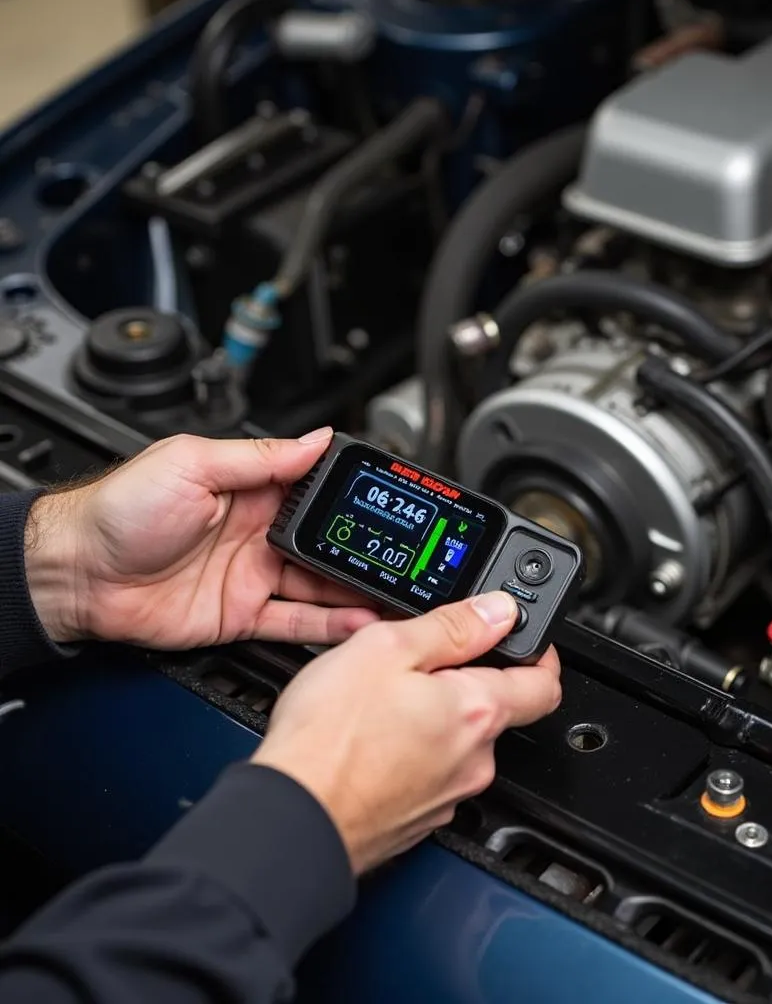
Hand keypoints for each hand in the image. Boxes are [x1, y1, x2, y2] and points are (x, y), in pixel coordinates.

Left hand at [24, 428, 378, 648]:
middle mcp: (259, 532)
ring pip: (320, 585)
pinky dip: (329, 625)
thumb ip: (260, 456)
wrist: (76, 575)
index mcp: (251, 489)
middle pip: (327, 543)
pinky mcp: (242, 615)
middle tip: (404, 557)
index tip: (387, 505)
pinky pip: (295, 621)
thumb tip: (317, 438)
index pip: (316, 490)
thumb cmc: (118, 511)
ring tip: (394, 593)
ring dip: (357, 589)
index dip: (352, 499)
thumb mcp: (192, 463)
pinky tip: (358, 621)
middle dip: (366, 549)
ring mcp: (253, 576)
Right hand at [251, 591, 561, 873]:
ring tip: (381, 703)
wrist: (292, 819)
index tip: (518, 638)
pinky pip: (430, 774)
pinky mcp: (419, 820)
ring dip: (434, 717)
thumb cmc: (330, 739)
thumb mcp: (386, 648)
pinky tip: (371, 741)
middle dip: (465, 682)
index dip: (538, 652)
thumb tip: (499, 611)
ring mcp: (448, 796)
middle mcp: (475, 761)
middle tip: (419, 664)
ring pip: (458, 743)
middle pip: (495, 710)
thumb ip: (452, 626)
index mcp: (478, 712)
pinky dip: (411, 752)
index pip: (545, 682)